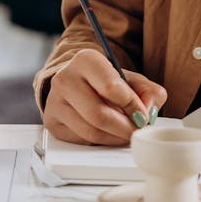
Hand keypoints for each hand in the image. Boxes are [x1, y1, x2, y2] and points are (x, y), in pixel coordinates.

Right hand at [43, 48, 167, 145]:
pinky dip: (101, 141)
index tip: (143, 115)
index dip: (132, 105)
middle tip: (137, 131)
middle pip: (99, 114)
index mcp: (86, 60)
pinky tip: (109, 134)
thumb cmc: (107, 81)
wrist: (78, 82)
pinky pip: (81, 140)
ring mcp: (55, 101)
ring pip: (90, 131)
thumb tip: (148, 112)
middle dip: (124, 127)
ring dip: (114, 138)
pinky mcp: (52, 122)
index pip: (110, 87)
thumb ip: (149, 92)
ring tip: (126, 133)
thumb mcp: (132, 79)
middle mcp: (65, 78)